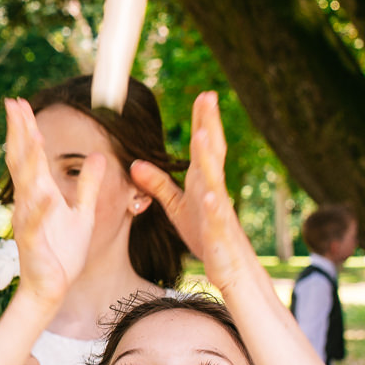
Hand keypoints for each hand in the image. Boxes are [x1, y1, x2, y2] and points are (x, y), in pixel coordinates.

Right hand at [4, 97, 100, 305]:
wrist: (51, 289)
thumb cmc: (63, 252)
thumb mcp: (83, 212)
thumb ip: (89, 184)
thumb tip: (99, 155)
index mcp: (41, 193)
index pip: (30, 154)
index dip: (26, 128)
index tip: (21, 102)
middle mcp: (30, 202)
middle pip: (22, 161)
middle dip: (19, 133)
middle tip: (14, 104)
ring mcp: (28, 222)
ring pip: (26, 186)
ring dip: (27, 161)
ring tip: (29, 134)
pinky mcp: (34, 244)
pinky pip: (34, 223)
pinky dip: (39, 208)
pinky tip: (45, 193)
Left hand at [130, 92, 260, 289]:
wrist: (229, 269)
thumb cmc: (206, 235)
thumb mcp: (177, 207)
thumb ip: (158, 184)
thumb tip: (135, 162)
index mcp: (203, 182)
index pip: (203, 147)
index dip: (202, 121)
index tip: (202, 95)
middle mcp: (213, 191)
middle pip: (212, 154)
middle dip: (210, 126)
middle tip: (208, 97)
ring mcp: (219, 211)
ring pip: (214, 181)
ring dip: (209, 158)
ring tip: (204, 134)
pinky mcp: (218, 234)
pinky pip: (215, 219)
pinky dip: (212, 207)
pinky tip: (209, 196)